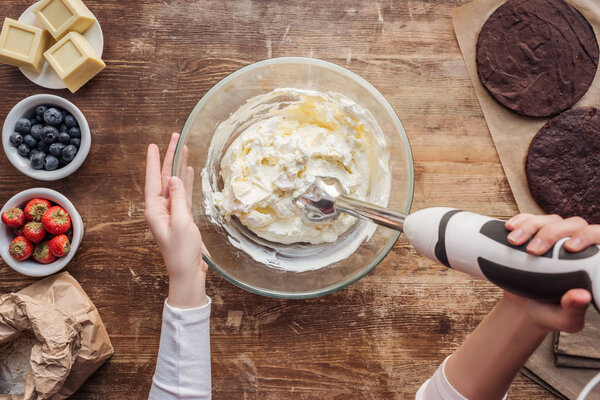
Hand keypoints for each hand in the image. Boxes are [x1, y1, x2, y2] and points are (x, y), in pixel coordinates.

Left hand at [145, 133, 207, 307]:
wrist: (188, 271)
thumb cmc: (182, 250)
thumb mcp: (181, 222)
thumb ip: (178, 198)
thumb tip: (176, 178)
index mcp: (154, 209)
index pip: (153, 179)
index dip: (154, 161)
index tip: (154, 144)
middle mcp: (160, 208)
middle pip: (164, 178)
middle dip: (169, 158)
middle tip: (174, 137)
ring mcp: (171, 212)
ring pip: (175, 184)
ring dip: (179, 166)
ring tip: (184, 148)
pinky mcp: (182, 217)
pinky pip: (183, 194)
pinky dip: (187, 182)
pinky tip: (190, 170)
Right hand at [502, 213, 599, 333]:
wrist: (525, 310)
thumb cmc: (551, 314)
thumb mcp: (566, 319)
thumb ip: (575, 309)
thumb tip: (582, 295)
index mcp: (589, 260)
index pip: (597, 236)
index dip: (587, 235)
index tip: (569, 248)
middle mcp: (574, 244)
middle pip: (570, 224)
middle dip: (550, 233)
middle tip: (532, 251)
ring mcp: (552, 237)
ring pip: (548, 220)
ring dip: (530, 226)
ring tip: (513, 241)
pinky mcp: (532, 235)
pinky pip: (528, 219)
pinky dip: (519, 220)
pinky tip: (509, 227)